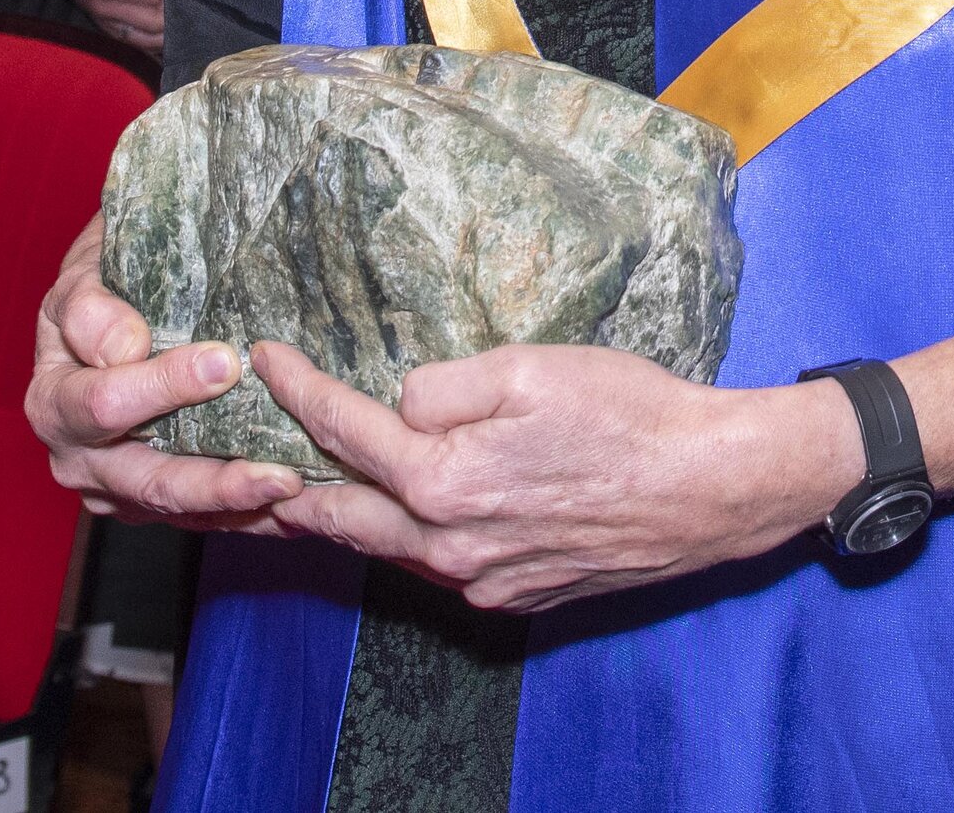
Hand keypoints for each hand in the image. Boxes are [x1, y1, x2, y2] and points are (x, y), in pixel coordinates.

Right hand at [15, 0, 166, 51]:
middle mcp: (108, 11)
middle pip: (154, 23)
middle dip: (173, 9)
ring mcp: (108, 24)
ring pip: (148, 40)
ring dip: (168, 30)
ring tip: (178, 12)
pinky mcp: (110, 29)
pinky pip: (137, 44)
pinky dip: (155, 41)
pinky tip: (168, 30)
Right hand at [26, 220, 314, 525]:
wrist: (108, 314)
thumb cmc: (100, 283)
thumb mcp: (84, 275)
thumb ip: (91, 309)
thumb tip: (125, 348)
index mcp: (54, 403)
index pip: (105, 406)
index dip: (163, 386)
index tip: (225, 363)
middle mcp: (77, 458)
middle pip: (150, 481)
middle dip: (216, 480)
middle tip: (280, 473)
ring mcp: (115, 488)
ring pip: (179, 508)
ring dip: (237, 503)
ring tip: (290, 488)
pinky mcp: (149, 502)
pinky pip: (197, 516)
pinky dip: (240, 512)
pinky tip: (285, 505)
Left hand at [254, 340, 854, 609]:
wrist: (712, 487)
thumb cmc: (630, 414)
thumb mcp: (531, 367)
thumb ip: (444, 386)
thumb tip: (399, 402)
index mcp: (446, 479)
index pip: (344, 431)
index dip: (296, 389)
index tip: (264, 359)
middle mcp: (451, 544)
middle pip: (340, 515)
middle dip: (284, 482)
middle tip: (242, 457)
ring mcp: (483, 579)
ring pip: (386, 551)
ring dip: (338, 520)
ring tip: (296, 494)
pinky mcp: (516, 595)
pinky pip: (437, 570)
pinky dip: (402, 544)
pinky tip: (399, 523)